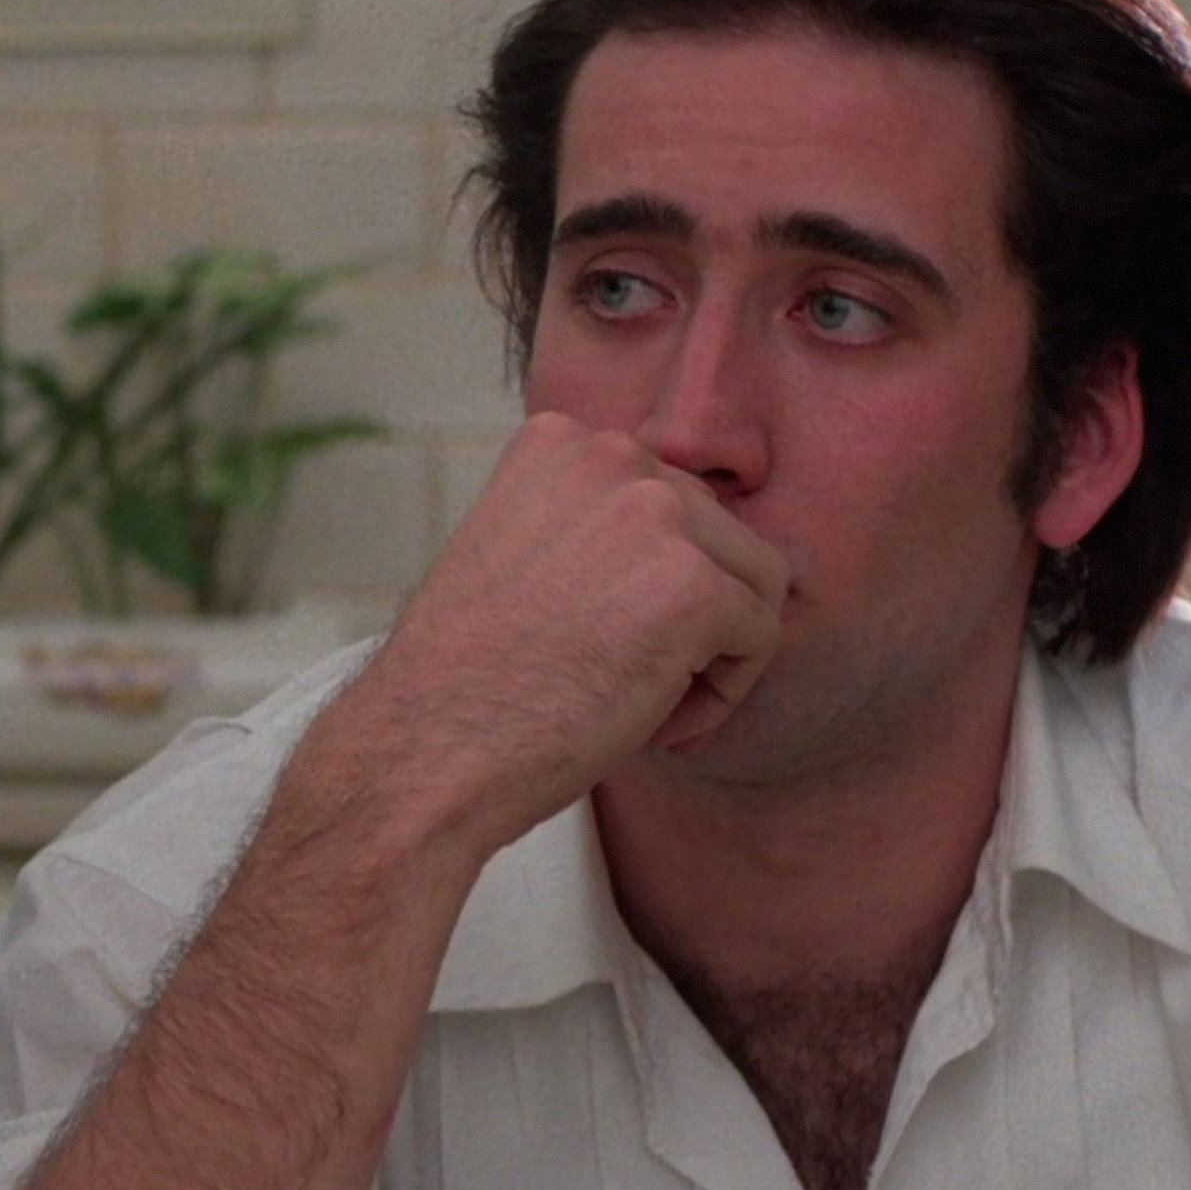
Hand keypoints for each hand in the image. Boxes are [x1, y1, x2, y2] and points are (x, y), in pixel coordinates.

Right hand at [332, 412, 789, 849]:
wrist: (429, 748)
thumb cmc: (465, 678)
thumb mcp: (516, 551)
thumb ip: (589, 523)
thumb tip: (680, 544)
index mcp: (560, 440)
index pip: (668, 499)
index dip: (645, 582)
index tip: (594, 636)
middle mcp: (612, 456)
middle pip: (721, 535)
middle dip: (688, 616)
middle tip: (617, 680)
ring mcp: (656, 516)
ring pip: (754, 582)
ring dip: (712, 652)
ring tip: (640, 701)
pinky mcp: (695, 586)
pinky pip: (761, 638)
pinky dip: (722, 695)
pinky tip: (654, 724)